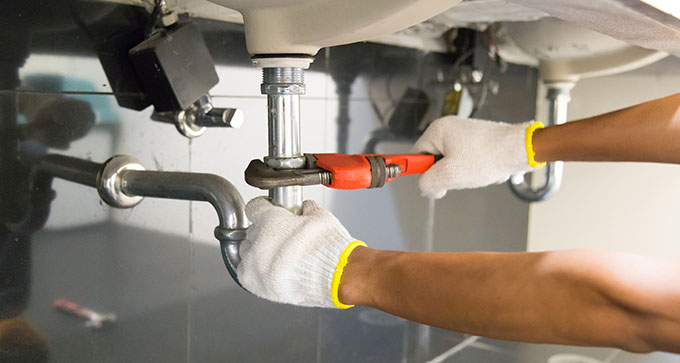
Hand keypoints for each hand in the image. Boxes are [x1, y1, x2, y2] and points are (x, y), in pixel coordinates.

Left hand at [238, 197, 364, 307]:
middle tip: (280, 237)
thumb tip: (307, 208)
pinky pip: (246, 272)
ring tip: (276, 255)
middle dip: (264, 232)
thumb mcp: (321, 217)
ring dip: (257, 251)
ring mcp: (254, 264)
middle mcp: (258, 242)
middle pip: (252, 231)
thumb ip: (308, 209)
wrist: (337, 276)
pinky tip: (269, 269)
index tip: (268, 211)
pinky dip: (255, 270)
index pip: (254, 208)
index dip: (264, 208)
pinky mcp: (255, 284)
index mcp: (270, 221)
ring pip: (246, 251)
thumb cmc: (329, 248)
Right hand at [412, 116, 536, 197]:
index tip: (427, 181)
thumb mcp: (450, 175)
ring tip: (476, 172)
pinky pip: (467, 163)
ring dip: (463, 174)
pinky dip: (475, 170)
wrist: (519, 150)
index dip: (421, 172)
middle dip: (447, 174)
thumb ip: (428, 183)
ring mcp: (464, 135)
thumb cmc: (489, 156)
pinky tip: (485, 169)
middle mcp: (450, 128)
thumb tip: (425, 187)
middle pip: (434, 161)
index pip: (416, 155)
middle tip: (459, 177)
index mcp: (438, 130)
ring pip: (452, 164)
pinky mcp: (477, 142)